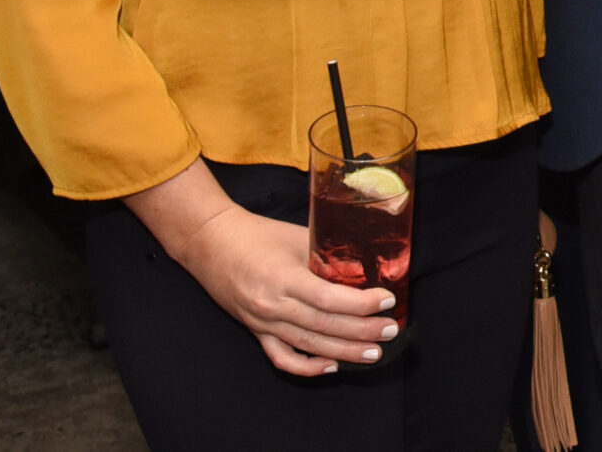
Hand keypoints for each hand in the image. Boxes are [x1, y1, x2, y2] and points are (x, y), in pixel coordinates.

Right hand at [125, 159, 399, 374]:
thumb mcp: (298, 237)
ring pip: (308, 345)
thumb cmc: (258, 235)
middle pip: (324, 327)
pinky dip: (307, 366)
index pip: (328, 300)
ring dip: (343, 352)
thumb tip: (367, 266)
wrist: (211, 244)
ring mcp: (262, 323)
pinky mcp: (255, 332)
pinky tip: (331, 366)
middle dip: (362, 331)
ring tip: (373, 353)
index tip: (388, 301)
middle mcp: (272, 306)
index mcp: (284, 278)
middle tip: (391, 331)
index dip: (361, 304)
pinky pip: (282, 357)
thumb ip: (329, 255)